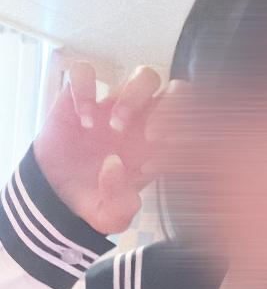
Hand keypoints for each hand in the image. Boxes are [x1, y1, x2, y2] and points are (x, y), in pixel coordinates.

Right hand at [33, 61, 187, 233]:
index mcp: (157, 149)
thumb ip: (121, 206)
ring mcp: (114, 105)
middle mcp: (142, 122)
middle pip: (177, 91)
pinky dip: (84, 89)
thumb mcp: (109, 217)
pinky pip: (87, 72)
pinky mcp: (81, 96)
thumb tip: (116, 166)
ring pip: (144, 75)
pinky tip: (80, 118)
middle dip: (169, 108)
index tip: (152, 162)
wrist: (56, 194)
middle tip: (147, 135)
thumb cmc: (91, 200)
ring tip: (113, 126)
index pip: (190, 127)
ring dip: (133, 96)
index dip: (181, 138)